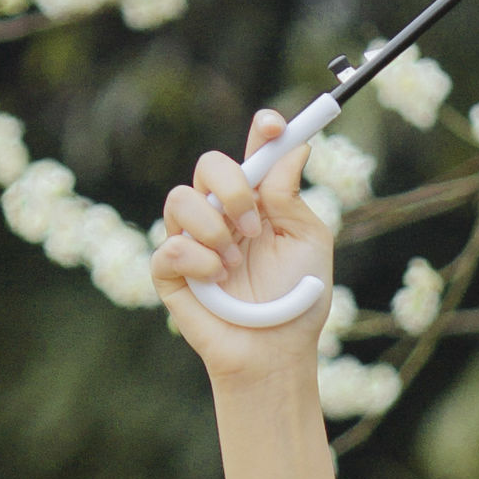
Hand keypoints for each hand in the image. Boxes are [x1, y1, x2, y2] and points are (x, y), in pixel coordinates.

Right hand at [152, 108, 333, 381]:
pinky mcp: (170, 271)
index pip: (254, 154)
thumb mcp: (308, 242)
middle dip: (232, 188)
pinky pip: (171, 245)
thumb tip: (295, 147)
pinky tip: (219, 281)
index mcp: (258, 203)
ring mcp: (193, 240)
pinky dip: (200, 260)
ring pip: (180, 198)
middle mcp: (222, 215)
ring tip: (236, 265)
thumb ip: (292, 195)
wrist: (277, 352)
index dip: (262, 131)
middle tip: (254, 225)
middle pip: (209, 165)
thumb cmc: (298, 301)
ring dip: (215, 230)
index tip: (274, 126)